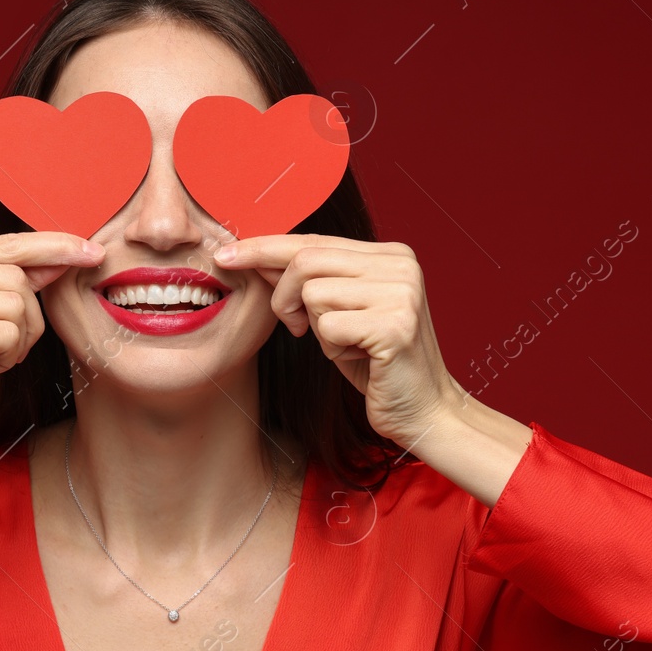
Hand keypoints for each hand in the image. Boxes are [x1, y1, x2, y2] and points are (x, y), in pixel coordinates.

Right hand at [0, 231, 104, 452]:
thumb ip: (5, 281)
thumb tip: (60, 257)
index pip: (4, 243)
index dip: (52, 246)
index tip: (91, 250)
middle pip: (16, 277)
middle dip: (26, 318)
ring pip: (18, 305)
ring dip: (16, 341)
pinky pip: (10, 334)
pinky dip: (6, 358)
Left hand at [214, 235, 462, 448]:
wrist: (424, 410)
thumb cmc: (376, 363)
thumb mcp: (339, 312)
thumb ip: (309, 281)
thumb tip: (255, 256)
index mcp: (390, 254)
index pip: (314, 240)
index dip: (265, 248)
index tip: (227, 255)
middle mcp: (400, 264)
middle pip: (305, 261)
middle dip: (283, 297)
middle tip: (296, 327)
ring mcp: (401, 292)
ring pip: (312, 293)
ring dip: (315, 327)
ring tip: (346, 344)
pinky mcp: (395, 325)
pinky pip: (328, 327)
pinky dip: (332, 349)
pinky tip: (360, 358)